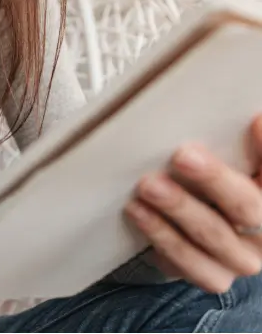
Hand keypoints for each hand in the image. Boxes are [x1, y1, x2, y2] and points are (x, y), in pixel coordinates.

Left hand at [125, 113, 261, 292]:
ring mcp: (241, 258)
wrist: (199, 233)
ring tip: (149, 185)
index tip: (253, 121)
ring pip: (214, 236)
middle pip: (248, 206)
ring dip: (179, 208)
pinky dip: (161, 235)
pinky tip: (139, 211)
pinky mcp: (211, 275)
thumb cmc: (216, 186)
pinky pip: (189, 262)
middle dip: (214, 178)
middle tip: (183, 155)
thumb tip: (249, 114)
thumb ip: (238, 143)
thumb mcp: (231, 160)